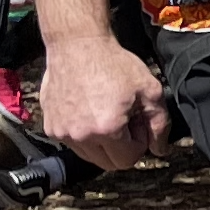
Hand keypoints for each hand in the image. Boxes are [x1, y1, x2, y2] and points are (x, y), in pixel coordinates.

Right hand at [36, 34, 167, 171]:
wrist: (77, 46)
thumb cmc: (115, 64)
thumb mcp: (150, 91)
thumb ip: (159, 125)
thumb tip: (160, 150)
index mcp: (107, 130)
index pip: (128, 160)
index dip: (139, 142)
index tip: (137, 121)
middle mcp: (80, 136)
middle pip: (108, 163)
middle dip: (122, 146)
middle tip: (125, 118)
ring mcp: (61, 133)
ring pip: (90, 155)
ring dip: (102, 142)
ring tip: (107, 113)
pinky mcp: (49, 126)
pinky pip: (73, 143)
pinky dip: (84, 134)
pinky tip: (90, 110)